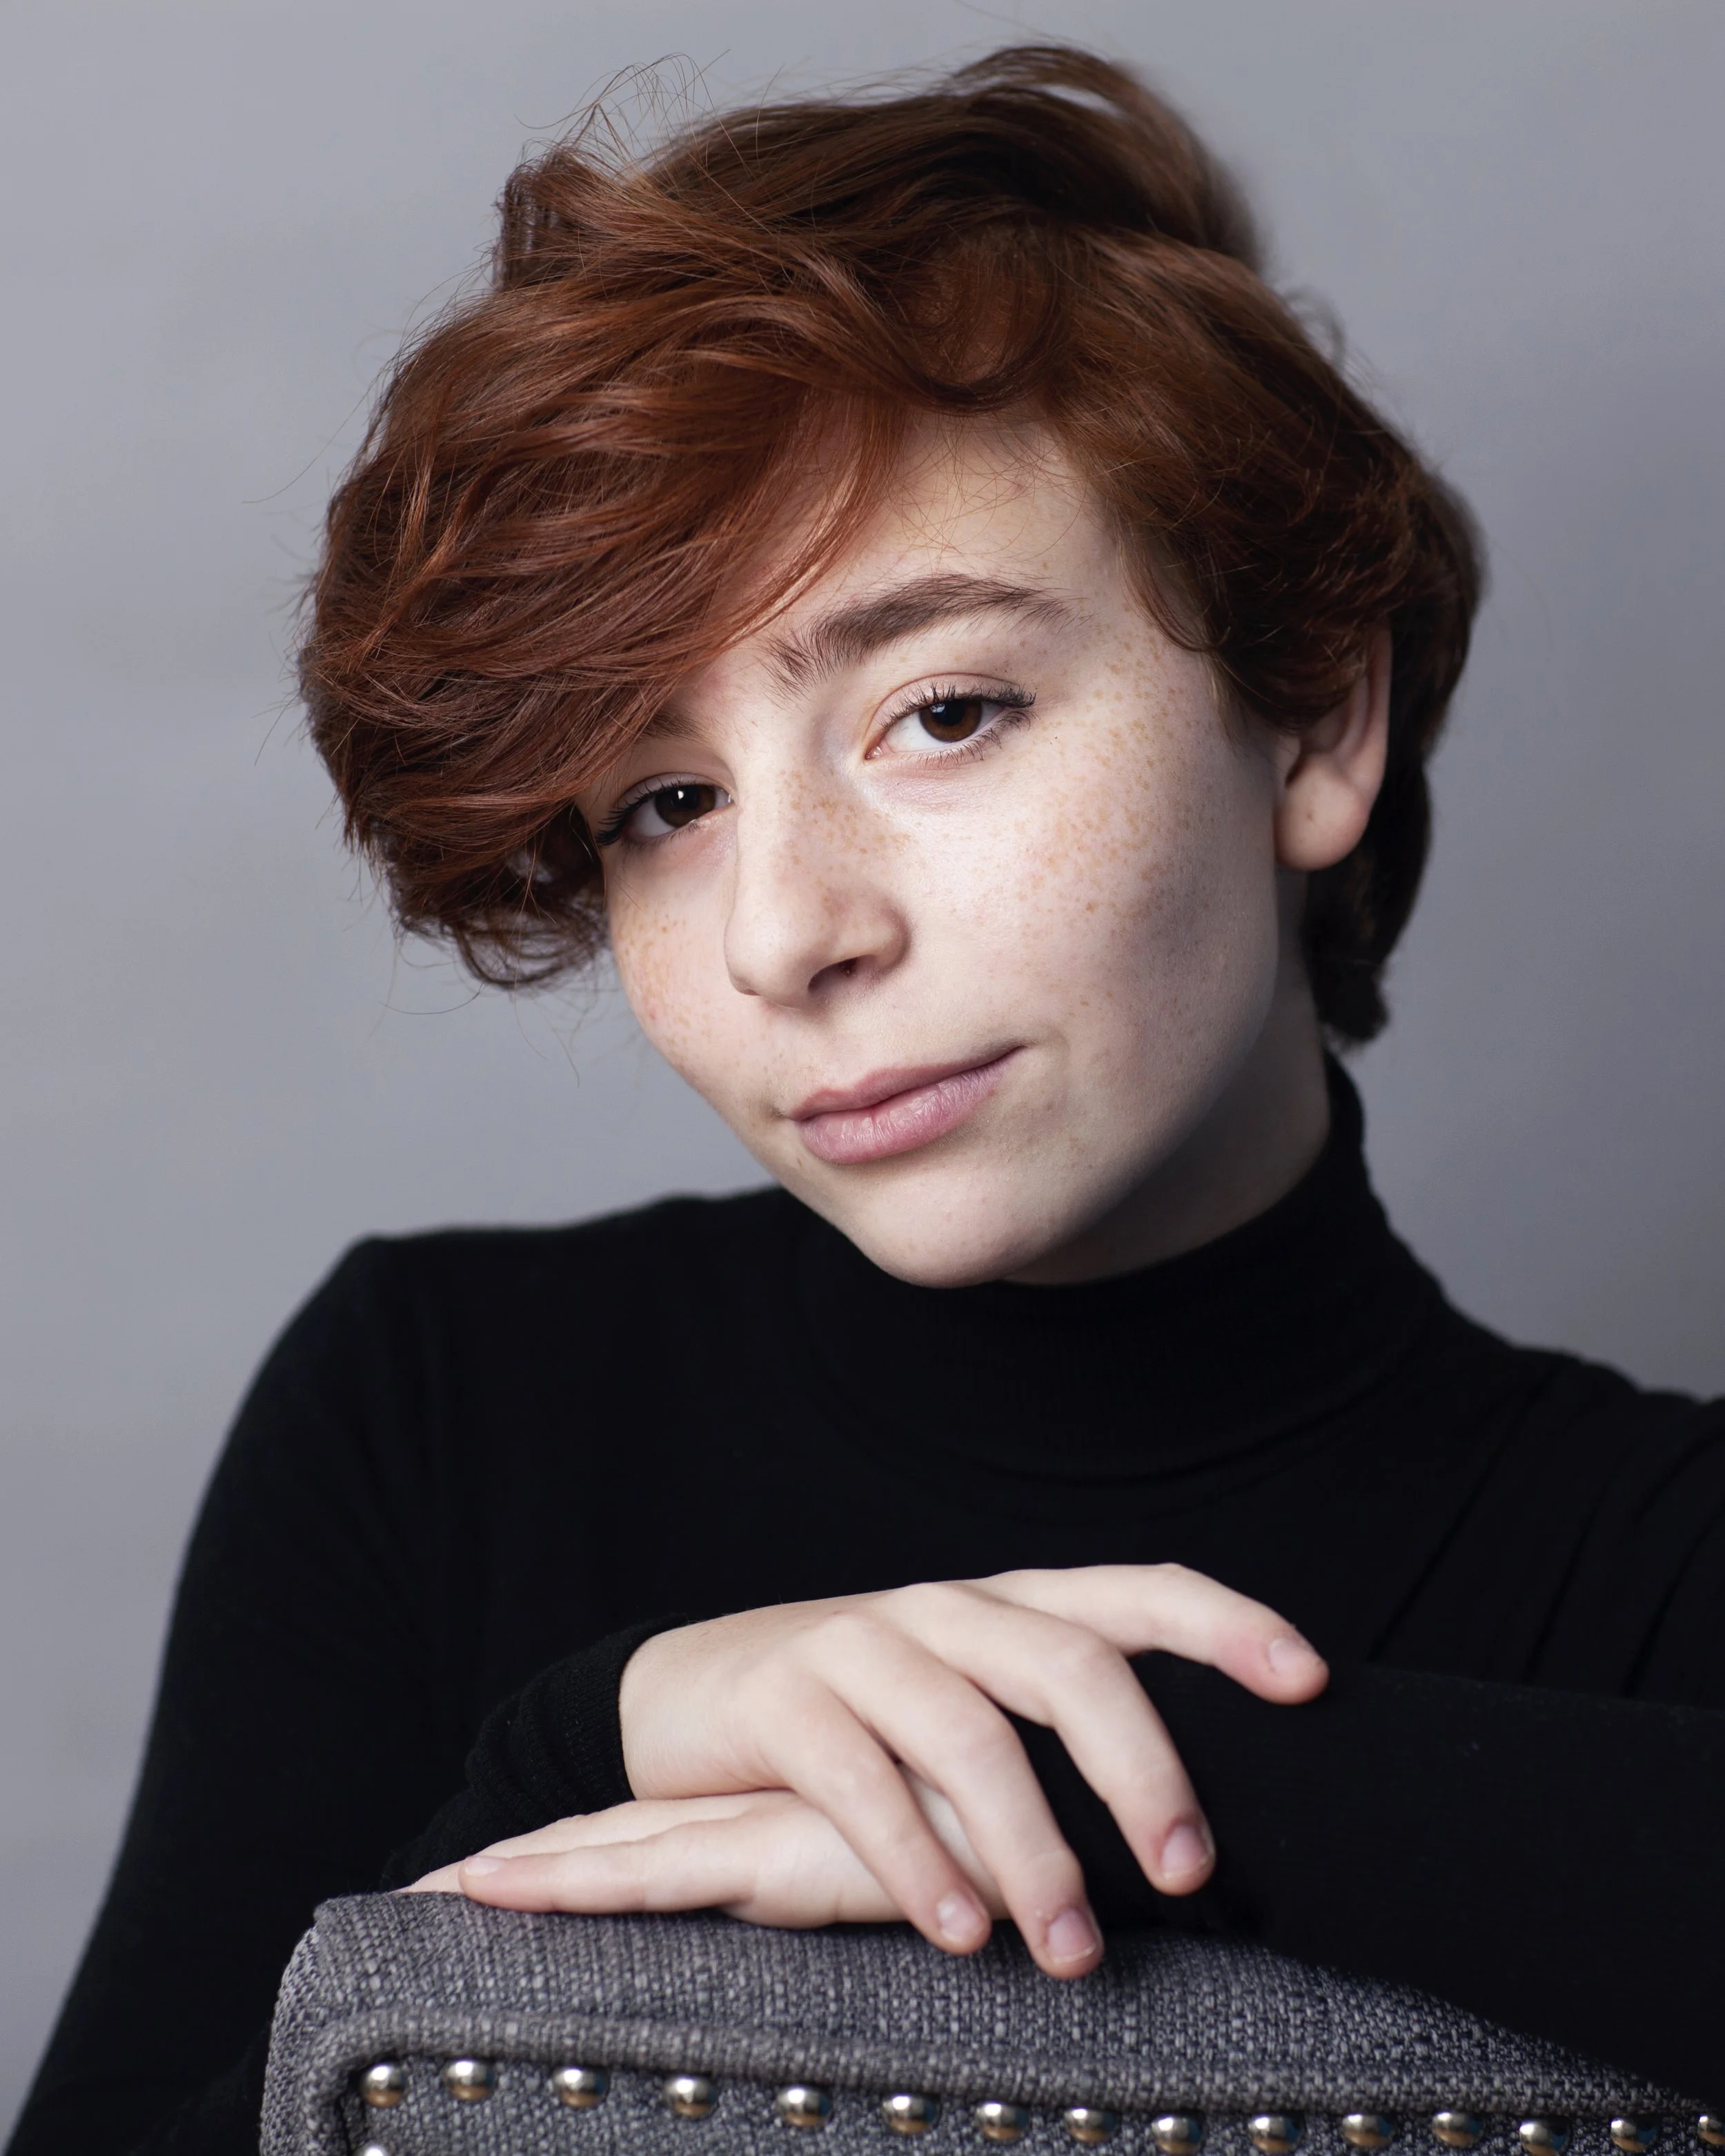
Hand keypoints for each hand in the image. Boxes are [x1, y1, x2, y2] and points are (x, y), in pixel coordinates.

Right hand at [446, 1564, 1325, 1977]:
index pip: (1137, 1591)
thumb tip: (1206, 1845)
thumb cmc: (868, 1724)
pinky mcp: (782, 1694)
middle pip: (1068, 1662)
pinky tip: (958, 1931)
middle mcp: (947, 1609)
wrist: (692, 1694)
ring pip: (969, 1731)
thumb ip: (1061, 1749)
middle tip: (1189, 1874)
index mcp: (1012, 1609)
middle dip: (1141, 1768)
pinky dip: (916, 1859)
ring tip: (1068, 1950)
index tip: (1309, 1682)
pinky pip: (859, 1775)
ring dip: (1030, 1849)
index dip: (1225, 1625)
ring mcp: (861, 1642)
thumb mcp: (972, 1709)